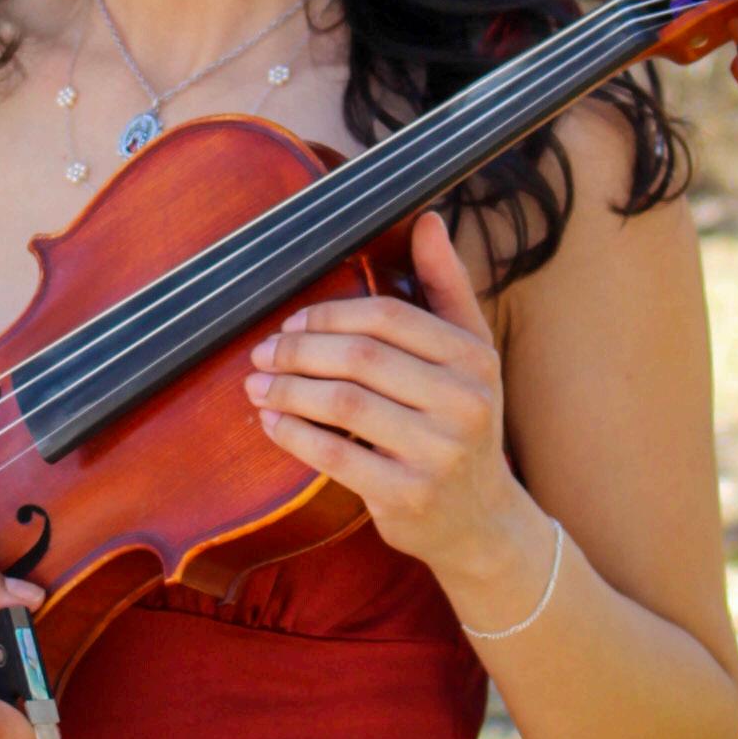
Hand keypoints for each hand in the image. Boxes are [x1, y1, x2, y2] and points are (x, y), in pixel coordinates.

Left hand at [243, 211, 549, 623]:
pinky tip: (270, 420)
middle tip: (260, 350)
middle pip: (360, 358)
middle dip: (299, 351)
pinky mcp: (408, 495)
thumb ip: (446, 285)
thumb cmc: (462, 421)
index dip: (330, 314)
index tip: (292, 320)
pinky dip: (293, 434)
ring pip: (343, 404)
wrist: (481, 520)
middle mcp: (464, 402)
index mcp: (474, 357)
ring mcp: (439, 452)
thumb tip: (429, 218)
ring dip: (288, 389)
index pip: (388, 317)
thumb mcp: (469, 353)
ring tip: (256, 382)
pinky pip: (336, 455)